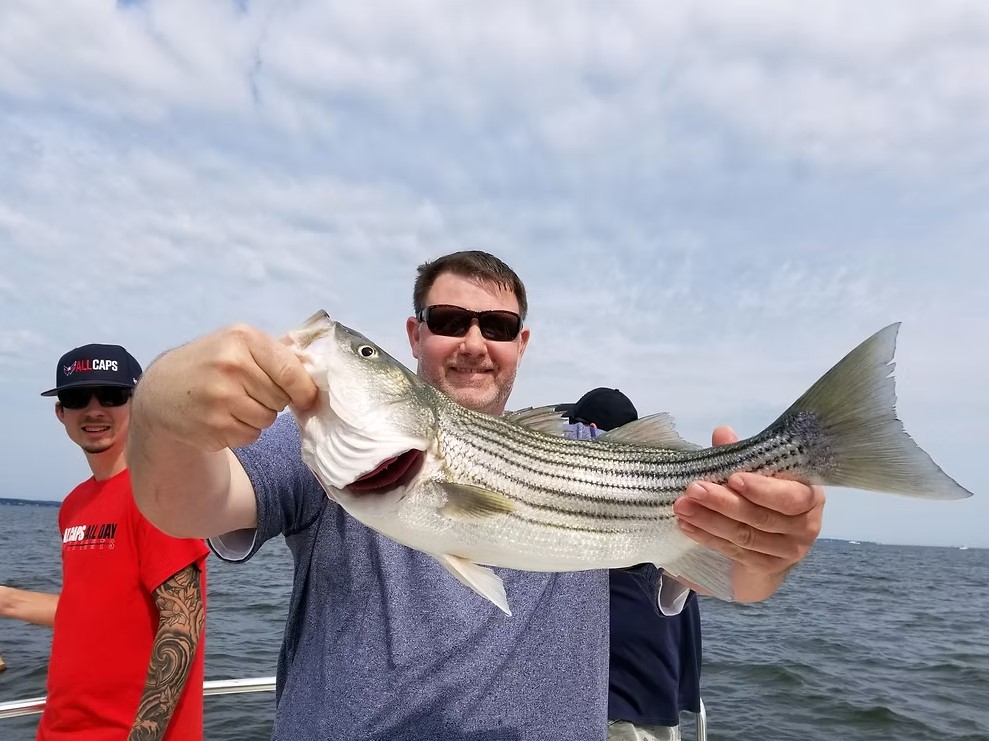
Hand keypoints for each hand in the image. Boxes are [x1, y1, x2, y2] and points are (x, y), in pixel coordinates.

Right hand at [132, 324, 317, 451]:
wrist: (161, 391)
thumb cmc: (210, 364)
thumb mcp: (237, 344)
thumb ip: (276, 353)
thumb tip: (319, 365)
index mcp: (242, 339)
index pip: (291, 370)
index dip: (304, 388)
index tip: (306, 397)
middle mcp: (231, 366)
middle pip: (282, 398)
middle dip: (273, 399)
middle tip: (249, 392)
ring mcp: (220, 398)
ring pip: (268, 419)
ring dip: (258, 417)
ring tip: (233, 403)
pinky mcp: (214, 426)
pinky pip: (250, 436)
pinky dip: (242, 431)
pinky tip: (222, 417)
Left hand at [672, 425, 825, 600]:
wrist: (770, 544)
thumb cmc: (764, 497)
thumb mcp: (755, 473)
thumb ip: (741, 454)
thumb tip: (723, 433)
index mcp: (809, 495)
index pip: (790, 496)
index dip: (762, 489)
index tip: (732, 478)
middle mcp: (806, 526)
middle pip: (762, 517)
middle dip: (723, 502)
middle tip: (693, 489)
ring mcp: (789, 551)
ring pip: (745, 536)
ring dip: (709, 520)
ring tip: (682, 507)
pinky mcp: (768, 568)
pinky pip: (735, 552)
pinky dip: (708, 537)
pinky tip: (687, 526)